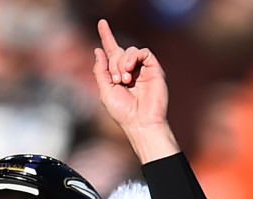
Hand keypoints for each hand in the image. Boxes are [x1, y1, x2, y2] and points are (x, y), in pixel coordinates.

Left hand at [92, 20, 176, 161]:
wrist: (140, 123)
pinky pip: (143, 52)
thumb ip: (100, 71)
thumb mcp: (105, 91)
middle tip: (117, 80)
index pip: (111, 51)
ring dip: (122, 63)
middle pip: (117, 51)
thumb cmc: (122, 112)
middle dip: (113, 63)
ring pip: (129, 51)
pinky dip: (134, 57)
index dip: (106, 36)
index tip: (101, 22)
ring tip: (124, 80)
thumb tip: (98, 50)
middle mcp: (130, 69)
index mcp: (117, 74)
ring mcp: (142, 68)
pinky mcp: (154, 68)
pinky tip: (130, 70)